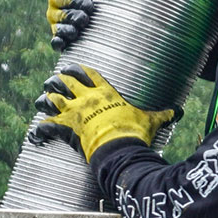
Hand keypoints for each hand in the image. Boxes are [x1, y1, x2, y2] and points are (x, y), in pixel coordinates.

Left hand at [27, 66, 178, 162]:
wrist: (121, 149)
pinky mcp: (67, 129)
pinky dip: (41, 130)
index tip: (73, 68)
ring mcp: (75, 113)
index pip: (89, 73)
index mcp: (105, 93)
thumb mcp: (151, 121)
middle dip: (58, 80)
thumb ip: (163, 114)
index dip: (80, 69)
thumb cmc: (134, 132)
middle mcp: (86, 99)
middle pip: (65, 81)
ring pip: (52, 99)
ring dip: (46, 100)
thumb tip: (180, 112)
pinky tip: (37, 132)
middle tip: (55, 81)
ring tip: (44, 101)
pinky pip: (48, 127)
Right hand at [47, 0, 99, 50]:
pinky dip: (58, 44)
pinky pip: (56, 43)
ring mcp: (56, 27)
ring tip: (77, 30)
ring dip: (69, 31)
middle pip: (63, 16)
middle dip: (75, 17)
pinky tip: (63, 44)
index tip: (90, 4)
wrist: (94, 12)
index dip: (77, 2)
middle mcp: (54, 13)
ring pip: (59, 30)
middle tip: (85, 18)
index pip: (65, 0)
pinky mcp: (61, 40)